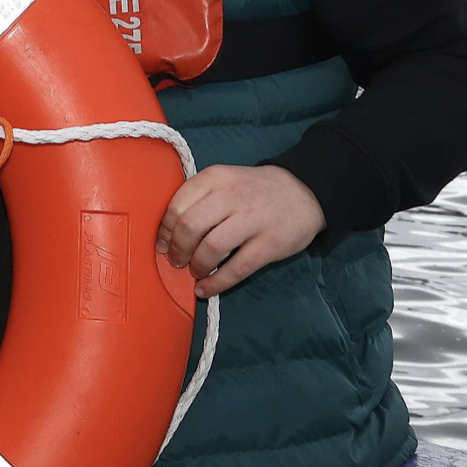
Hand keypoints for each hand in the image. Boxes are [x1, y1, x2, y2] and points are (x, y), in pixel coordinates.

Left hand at [157, 163, 324, 296]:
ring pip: (211, 248)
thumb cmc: (253, 190)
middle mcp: (233, 195)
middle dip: (178, 249)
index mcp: (215, 178)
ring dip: (196, 266)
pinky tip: (206, 289)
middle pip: (190, 227)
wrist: (304, 191)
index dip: (165, 231)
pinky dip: (216, 283)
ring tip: (195, 271)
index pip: (177, 206)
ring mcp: (253, 219)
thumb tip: (168, 233)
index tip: (162, 244)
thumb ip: (199, 198)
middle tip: (176, 261)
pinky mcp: (271, 243)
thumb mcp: (224, 181)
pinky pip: (236, 269)